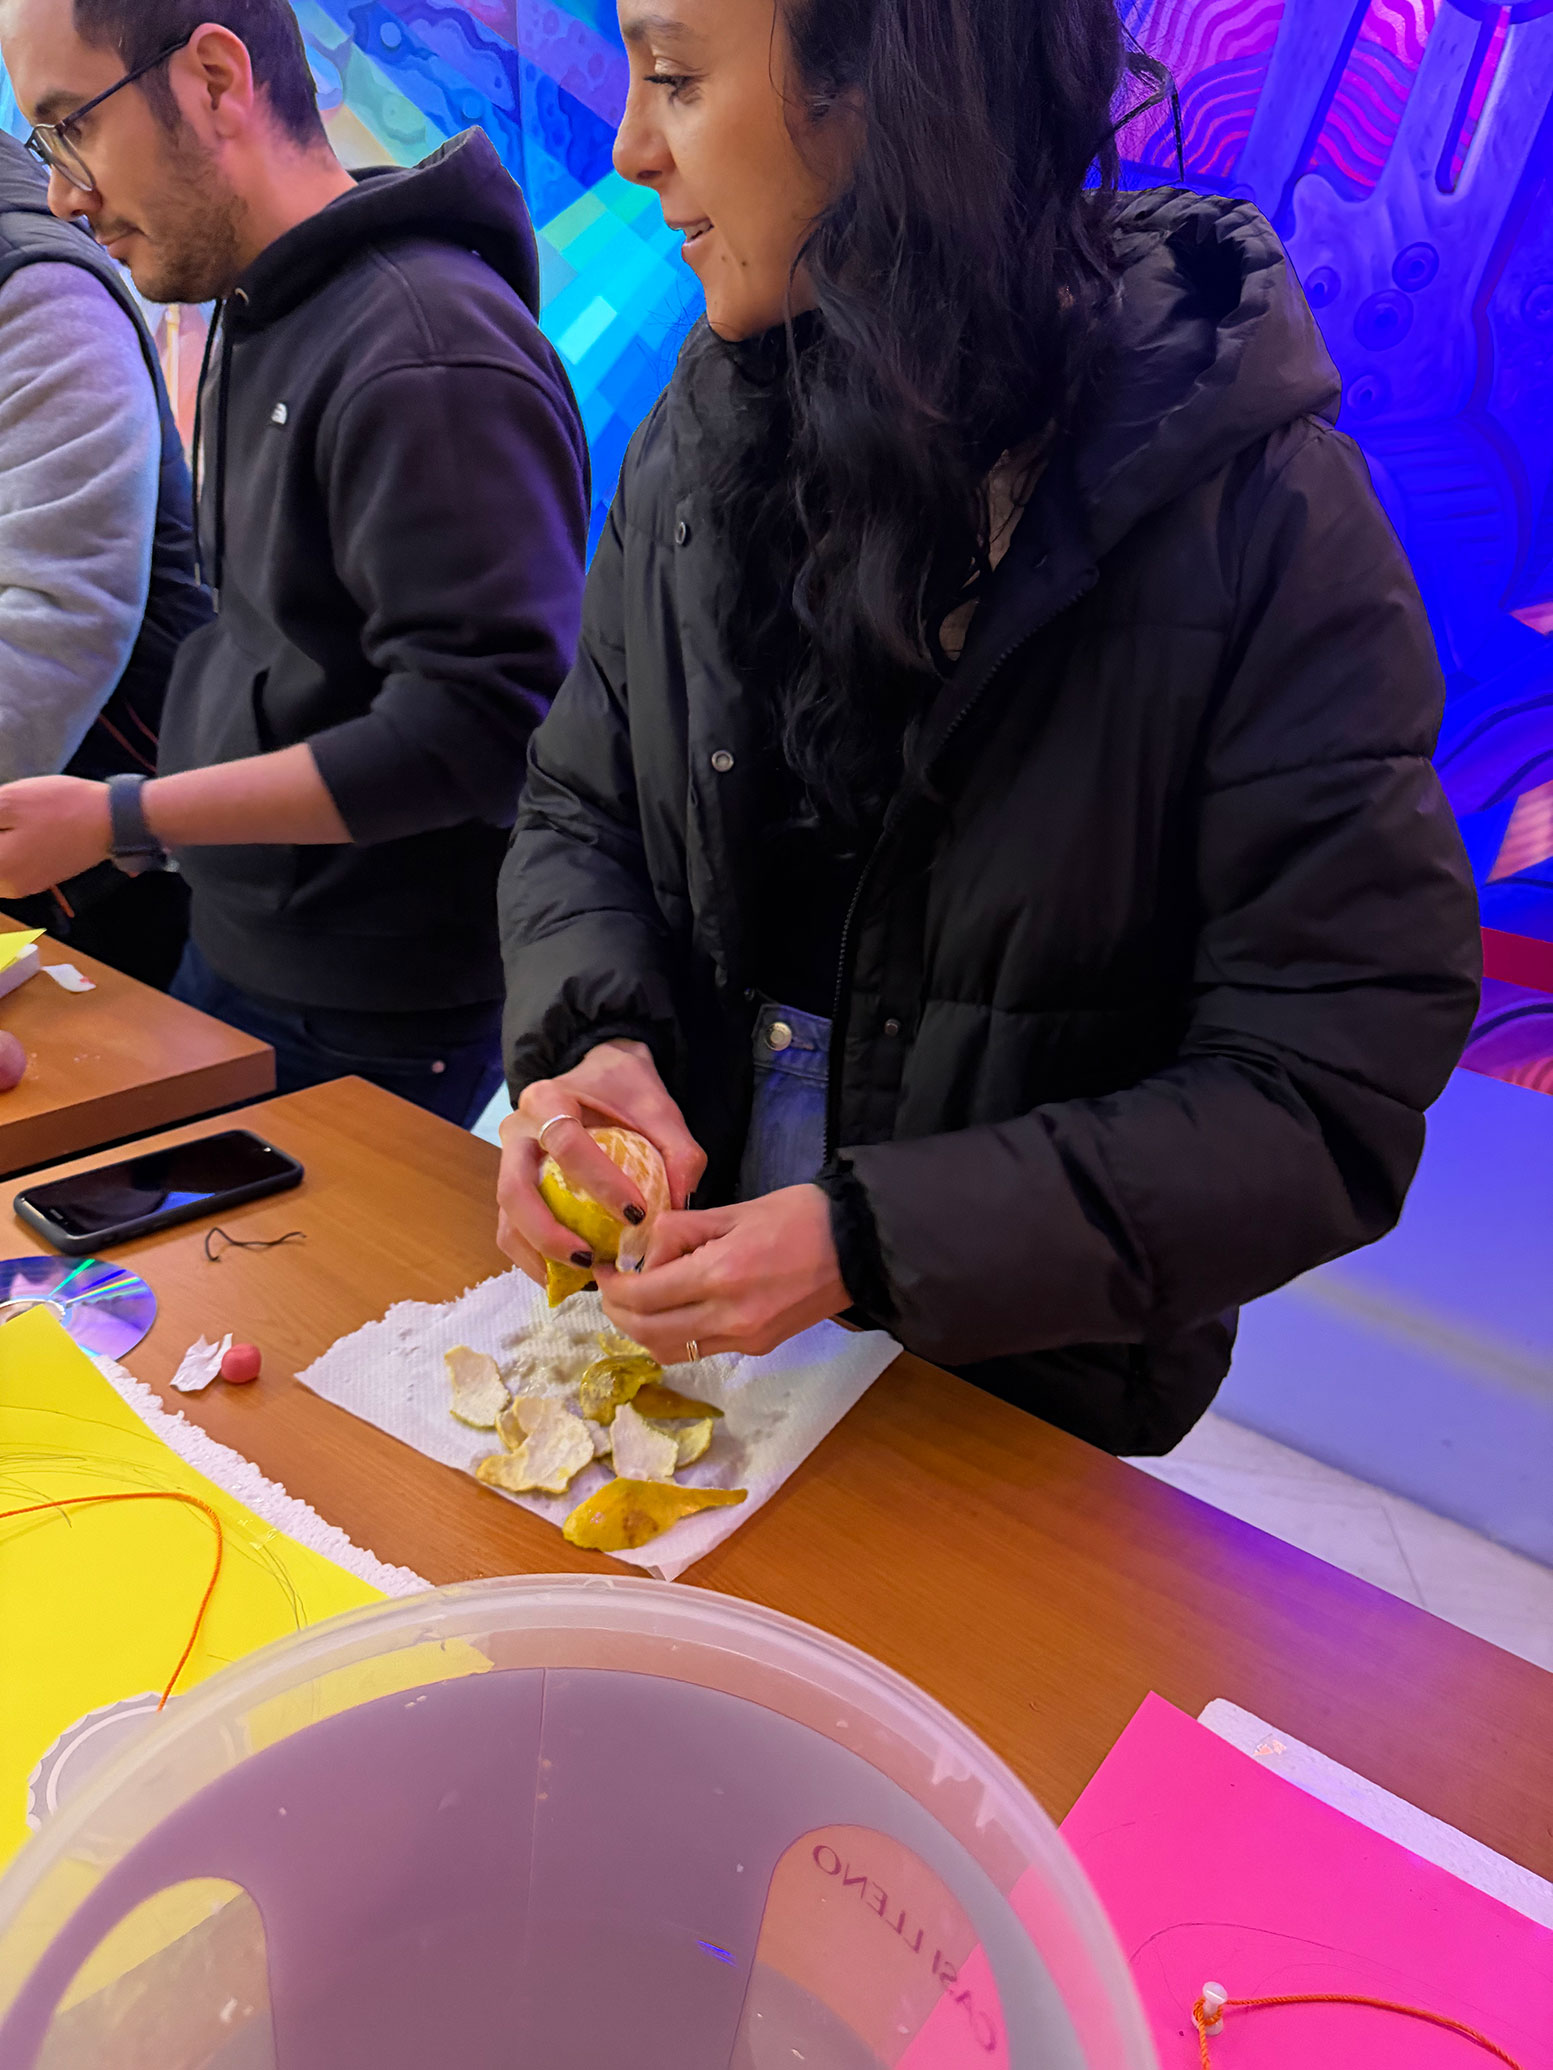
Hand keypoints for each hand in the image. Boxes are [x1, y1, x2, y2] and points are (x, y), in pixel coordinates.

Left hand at [0, 778, 111, 897]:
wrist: (112, 821)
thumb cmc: (61, 808)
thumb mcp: (9, 802)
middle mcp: (6, 888)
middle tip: (3, 814)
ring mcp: (23, 887)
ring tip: (7, 819)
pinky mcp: (37, 879)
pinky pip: (5, 870)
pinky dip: (3, 853)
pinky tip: (11, 829)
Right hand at [496, 1039, 706, 1287]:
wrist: (596, 1072)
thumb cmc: (626, 1089)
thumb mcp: (659, 1108)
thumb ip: (679, 1151)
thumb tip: (680, 1206)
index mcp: (549, 1099)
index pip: (566, 1144)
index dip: (600, 1184)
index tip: (637, 1213)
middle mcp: (518, 1130)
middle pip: (515, 1189)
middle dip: (549, 1233)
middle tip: (591, 1260)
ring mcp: (508, 1160)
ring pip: (507, 1217)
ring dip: (539, 1254)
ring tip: (583, 1276)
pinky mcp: (514, 1186)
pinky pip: (511, 1230)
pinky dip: (536, 1258)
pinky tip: (571, 1276)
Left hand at [596, 1185, 847, 1361]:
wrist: (860, 1245)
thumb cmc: (799, 1215)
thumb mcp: (731, 1210)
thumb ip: (678, 1233)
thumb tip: (642, 1254)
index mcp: (719, 1276)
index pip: (641, 1297)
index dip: (611, 1287)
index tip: (602, 1269)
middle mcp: (728, 1319)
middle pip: (646, 1334)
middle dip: (618, 1313)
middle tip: (611, 1288)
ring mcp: (745, 1340)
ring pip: (669, 1351)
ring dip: (643, 1330)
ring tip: (637, 1300)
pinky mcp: (758, 1348)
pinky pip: (700, 1350)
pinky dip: (674, 1334)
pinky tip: (674, 1308)